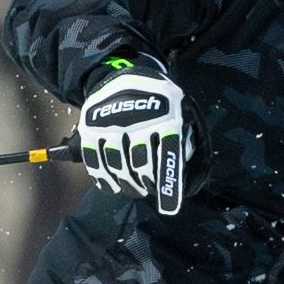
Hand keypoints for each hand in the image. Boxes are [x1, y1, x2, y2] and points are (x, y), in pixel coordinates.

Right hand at [73, 69, 188, 215]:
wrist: (125, 75)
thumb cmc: (163, 105)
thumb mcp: (186, 115)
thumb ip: (192, 146)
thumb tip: (192, 184)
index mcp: (167, 116)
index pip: (169, 155)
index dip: (168, 184)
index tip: (169, 208)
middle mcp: (138, 120)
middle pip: (141, 166)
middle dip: (148, 185)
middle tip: (150, 189)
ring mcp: (112, 123)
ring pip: (118, 167)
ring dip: (128, 185)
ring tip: (134, 188)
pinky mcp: (91, 128)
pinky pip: (95, 162)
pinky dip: (104, 179)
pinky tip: (112, 186)